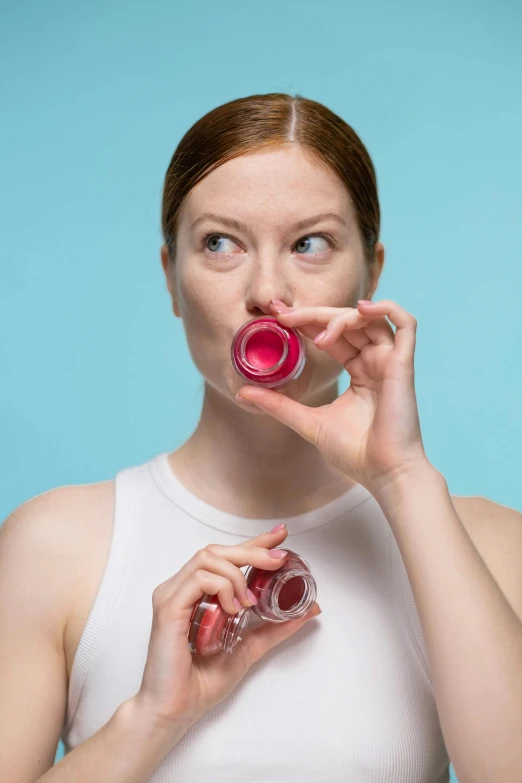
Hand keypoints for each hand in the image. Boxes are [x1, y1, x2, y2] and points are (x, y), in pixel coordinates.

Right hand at [134, 526, 319, 728]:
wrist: (178, 709)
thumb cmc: (202, 680)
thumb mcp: (250, 646)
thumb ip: (275, 627)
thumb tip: (309, 610)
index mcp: (196, 593)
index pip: (226, 556)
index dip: (254, 542)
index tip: (280, 535)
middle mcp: (181, 588)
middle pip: (216, 550)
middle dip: (252, 550)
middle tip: (277, 560)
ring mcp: (172, 594)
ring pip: (207, 558)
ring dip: (237, 576)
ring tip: (248, 604)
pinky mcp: (168, 607)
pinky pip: (199, 579)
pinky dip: (222, 588)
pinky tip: (232, 609)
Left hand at [235, 299, 430, 492]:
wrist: (383, 474)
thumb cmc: (355, 453)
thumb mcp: (306, 421)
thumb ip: (278, 404)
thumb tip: (242, 392)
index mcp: (358, 371)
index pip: (331, 334)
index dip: (306, 320)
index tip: (277, 314)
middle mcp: (374, 361)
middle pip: (346, 321)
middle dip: (313, 314)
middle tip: (283, 315)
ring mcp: (390, 361)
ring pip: (369, 318)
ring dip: (339, 317)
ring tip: (317, 336)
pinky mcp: (403, 365)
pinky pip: (406, 323)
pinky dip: (386, 308)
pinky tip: (361, 309)